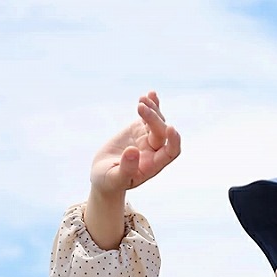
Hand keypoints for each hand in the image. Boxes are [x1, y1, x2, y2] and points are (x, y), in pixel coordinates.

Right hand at [84, 92, 180, 249]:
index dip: (174, 140)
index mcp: (152, 166)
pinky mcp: (138, 129)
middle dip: (154, 119)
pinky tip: (150, 94)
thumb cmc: (110, 182)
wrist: (103, 175)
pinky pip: (148, 116)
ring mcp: (147, 138)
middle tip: (140, 108)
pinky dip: (151, 105)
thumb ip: (126, 168)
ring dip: (153, 109)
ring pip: (157, 121)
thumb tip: (132, 151)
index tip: (170, 128)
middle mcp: (154, 151)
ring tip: (142, 100)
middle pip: (162, 132)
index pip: (171, 152)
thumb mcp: (114, 179)